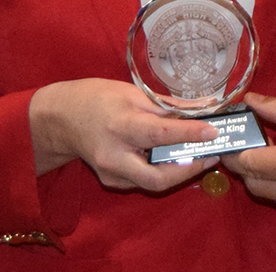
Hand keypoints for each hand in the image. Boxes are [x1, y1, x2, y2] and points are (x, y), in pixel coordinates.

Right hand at [28, 78, 219, 190]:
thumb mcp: (131, 93)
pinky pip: (141, 180)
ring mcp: (111, 173)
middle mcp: (114, 155)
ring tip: (197, 155)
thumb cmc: (97, 98)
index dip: (189, 135)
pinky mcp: (110, 181)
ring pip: (152, 183)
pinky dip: (160, 171)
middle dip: (189, 171)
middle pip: (157, 177)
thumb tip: (199, 110)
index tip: (213, 132)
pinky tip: (171, 158)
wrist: (61, 118)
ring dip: (178, 172)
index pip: (160, 134)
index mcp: (120, 126)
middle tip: (210, 156)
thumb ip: (165, 106)